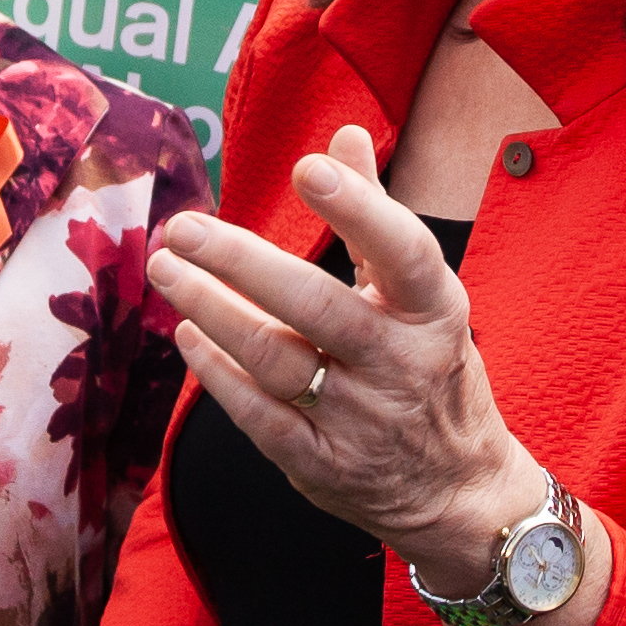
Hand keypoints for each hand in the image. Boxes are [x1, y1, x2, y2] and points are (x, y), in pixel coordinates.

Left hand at [142, 133, 530, 590]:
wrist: (458, 491)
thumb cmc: (430, 370)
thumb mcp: (424, 297)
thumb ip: (375, 215)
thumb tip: (345, 134)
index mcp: (433, 312)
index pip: (403, 252)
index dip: (360, 208)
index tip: (308, 169)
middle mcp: (400, 363)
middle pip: (314, 305)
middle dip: (240, 262)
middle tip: (182, 227)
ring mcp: (360, 419)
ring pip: (274, 360)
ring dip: (212, 310)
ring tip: (166, 269)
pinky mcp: (322, 465)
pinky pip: (258, 417)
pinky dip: (217, 374)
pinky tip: (189, 335)